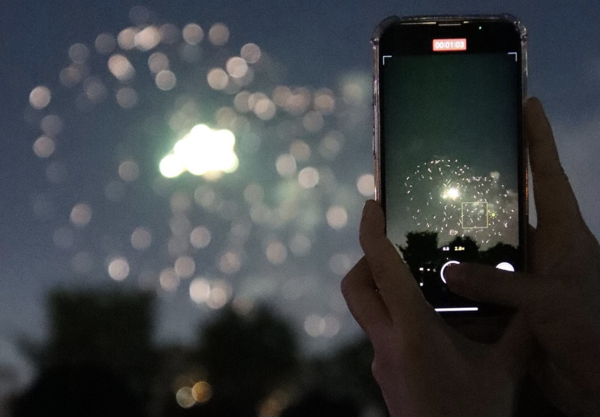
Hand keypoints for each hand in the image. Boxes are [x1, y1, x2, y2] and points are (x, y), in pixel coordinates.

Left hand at [341, 200, 531, 416]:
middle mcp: (386, 343)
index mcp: (412, 332)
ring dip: (382, 288)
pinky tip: (429, 320)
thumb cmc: (475, 413)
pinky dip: (396, 315)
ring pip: (367, 310)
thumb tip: (531, 299)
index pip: (382, 269)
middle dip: (367, 259)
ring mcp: (380, 360)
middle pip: (355, 288)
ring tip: (418, 279)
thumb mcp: (503, 369)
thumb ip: (519, 328)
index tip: (370, 206)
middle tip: (395, 248)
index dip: (371, 232)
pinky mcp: (384, 373)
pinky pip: (381, 332)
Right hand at [445, 98, 599, 414]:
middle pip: (514, 204)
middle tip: (455, 163)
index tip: (528, 103)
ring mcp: (530, 272)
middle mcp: (546, 246)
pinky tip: (435, 270)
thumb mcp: (547, 300)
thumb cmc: (588, 330)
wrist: (594, 380)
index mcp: (566, 233)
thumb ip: (497, 284)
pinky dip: (461, 276)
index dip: (539, 138)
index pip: (551, 175)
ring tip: (432, 216)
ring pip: (492, 243)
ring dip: (467, 235)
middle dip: (488, 183)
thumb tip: (448, 272)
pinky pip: (483, 279)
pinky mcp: (515, 299)